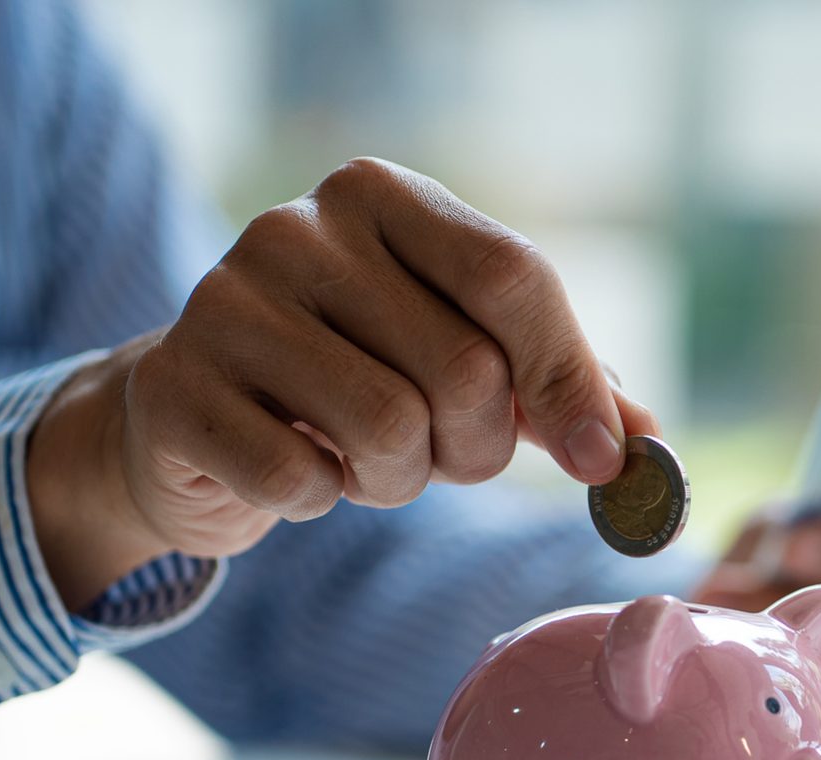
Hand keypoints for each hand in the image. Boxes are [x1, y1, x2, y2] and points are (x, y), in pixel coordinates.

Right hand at [29, 158, 657, 607]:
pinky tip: (299, 470)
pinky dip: (320, 501)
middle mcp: (296, 228)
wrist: (199, 414)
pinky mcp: (175, 389)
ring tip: (369, 460)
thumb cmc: (361, 377)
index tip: (601, 459)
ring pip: (388, 428)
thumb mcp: (470, 359)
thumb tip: (644, 446)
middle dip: (479, 448)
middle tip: (444, 455)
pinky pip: (300, 479)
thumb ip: (563, 387)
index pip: (511, 277)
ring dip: (402, 480)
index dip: (568, 379)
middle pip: (464, 369)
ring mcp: (222, 302)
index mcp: (382, 196)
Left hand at [694, 492, 820, 759]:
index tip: (788, 552)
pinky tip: (778, 702)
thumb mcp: (782, 534)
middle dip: (816, 627)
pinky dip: (811, 725)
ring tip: (750, 663)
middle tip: (747, 616)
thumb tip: (722, 592)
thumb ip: (766, 550)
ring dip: (804, 682)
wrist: (806, 625)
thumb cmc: (797, 563)